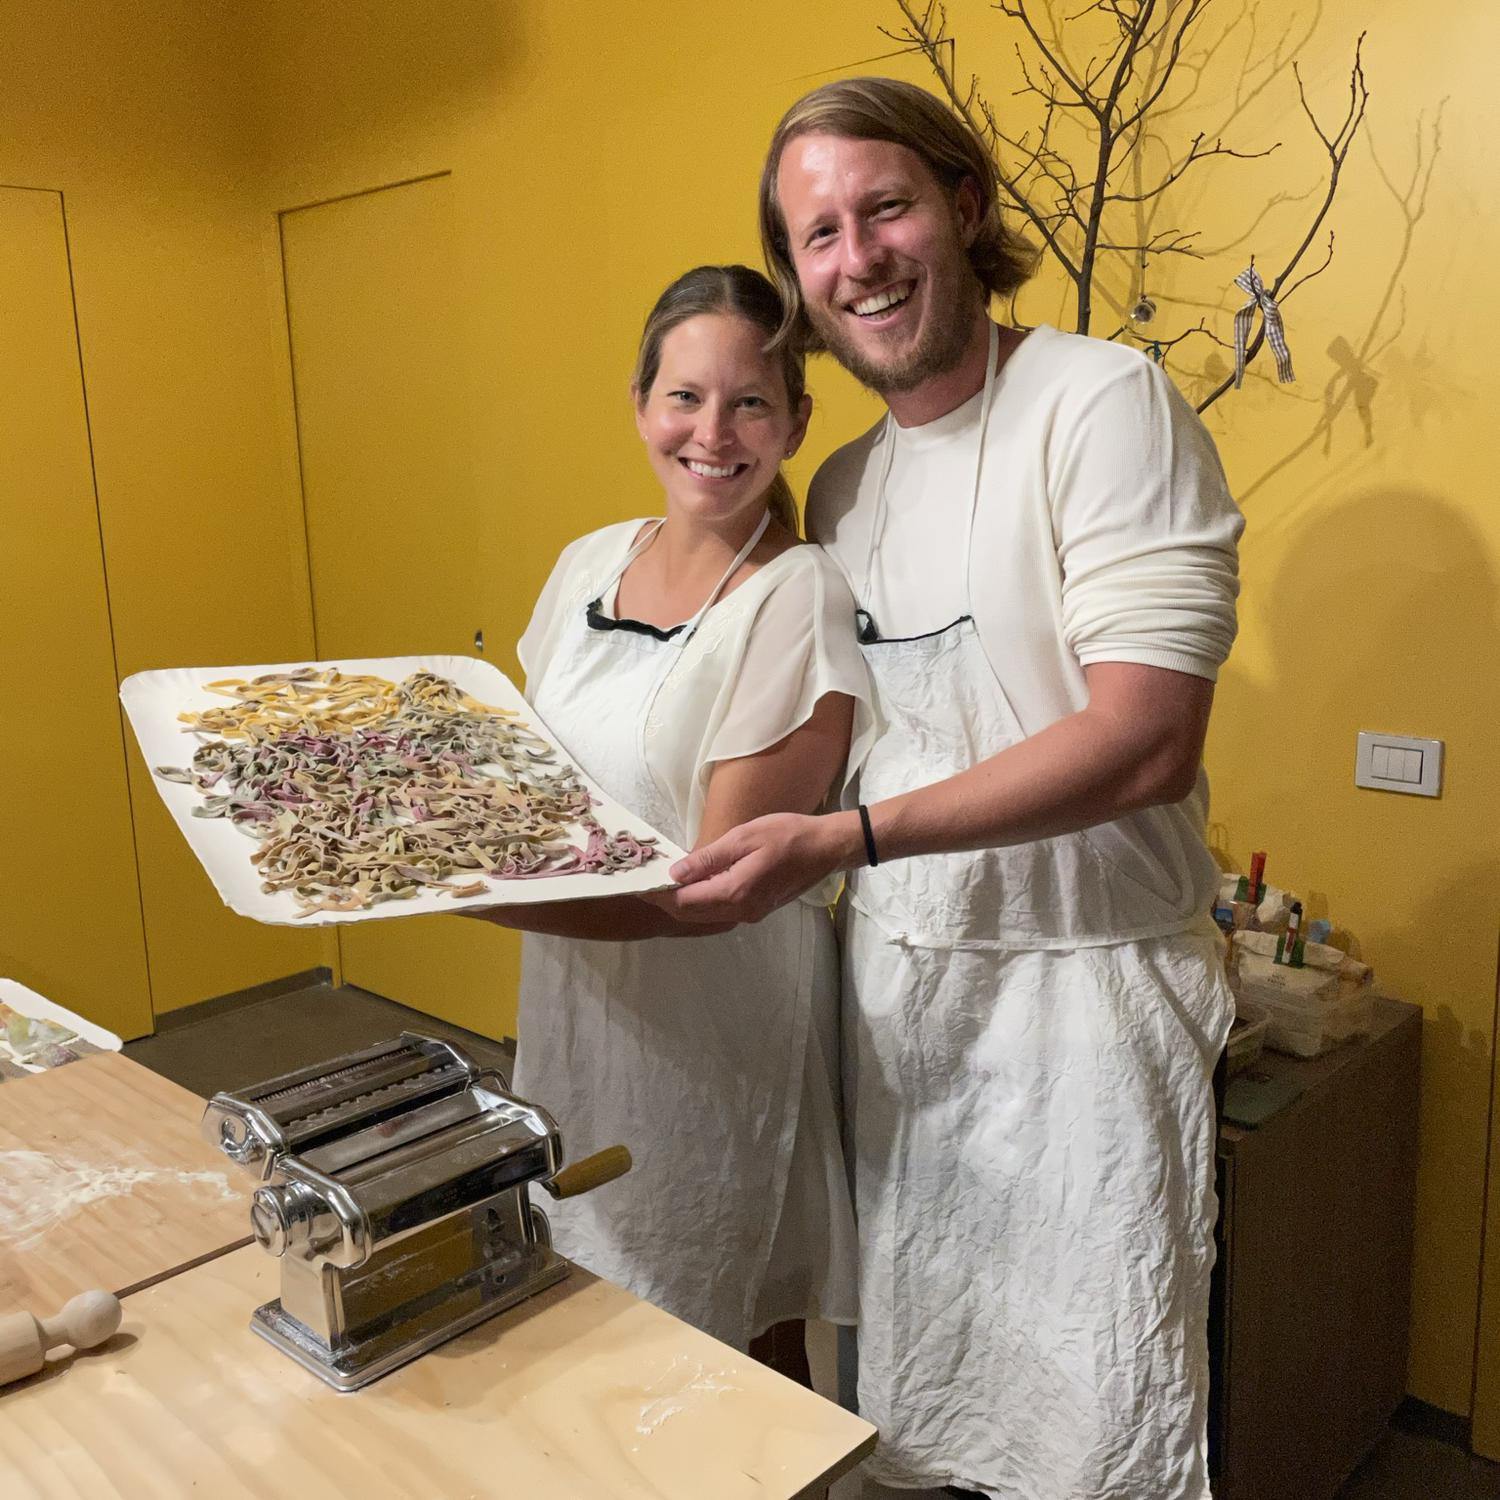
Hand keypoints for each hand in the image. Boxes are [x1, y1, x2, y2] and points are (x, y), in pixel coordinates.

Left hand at [659, 810, 859, 924]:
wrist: (826, 848)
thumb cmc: (788, 835)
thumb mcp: (744, 838)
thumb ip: (708, 858)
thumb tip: (676, 874)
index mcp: (734, 893)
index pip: (684, 901)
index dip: (659, 893)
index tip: (640, 882)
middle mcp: (740, 911)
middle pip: (691, 914)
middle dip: (666, 900)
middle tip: (646, 882)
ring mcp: (750, 913)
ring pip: (705, 916)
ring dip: (683, 902)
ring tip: (665, 881)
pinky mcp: (757, 909)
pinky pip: (720, 911)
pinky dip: (701, 901)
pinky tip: (694, 883)